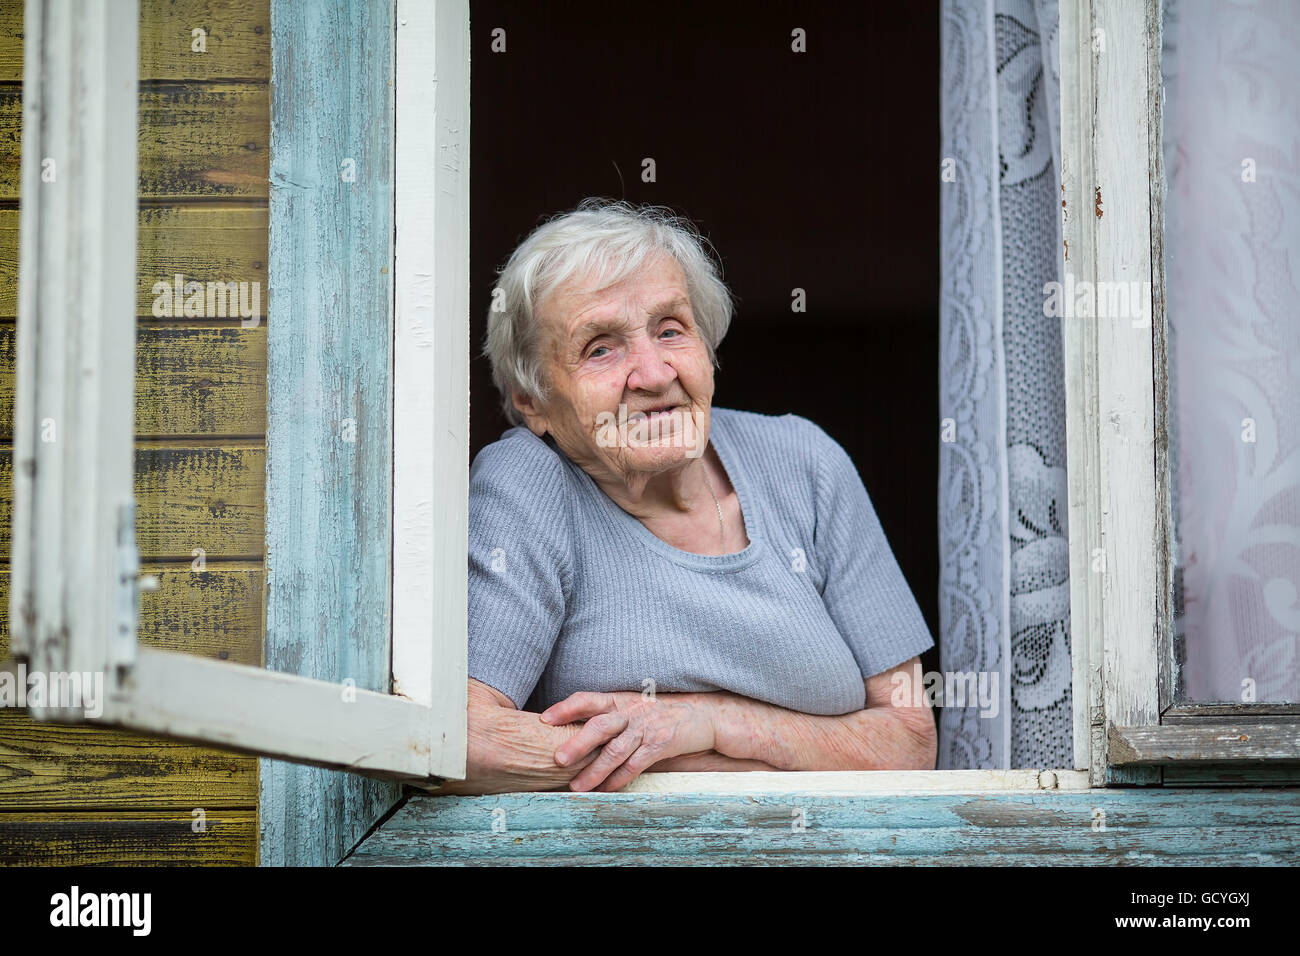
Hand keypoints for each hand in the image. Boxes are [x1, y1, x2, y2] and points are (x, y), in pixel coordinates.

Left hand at [541, 690, 717, 791]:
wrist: (702, 715)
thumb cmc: (660, 713)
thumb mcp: (632, 706)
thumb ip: (608, 716)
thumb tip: (572, 732)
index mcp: (619, 700)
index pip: (588, 699)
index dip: (566, 707)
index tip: (544, 719)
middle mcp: (630, 712)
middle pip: (600, 726)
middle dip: (578, 743)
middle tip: (557, 759)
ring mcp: (646, 728)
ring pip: (616, 751)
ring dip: (595, 771)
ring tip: (576, 787)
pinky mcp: (661, 744)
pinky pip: (636, 764)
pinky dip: (618, 779)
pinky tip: (605, 790)